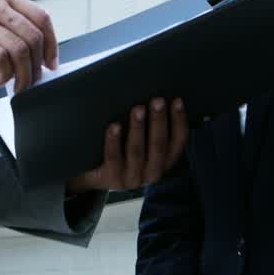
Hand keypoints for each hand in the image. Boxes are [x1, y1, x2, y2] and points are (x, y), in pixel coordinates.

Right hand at [0, 0, 57, 90]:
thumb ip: (13, 26)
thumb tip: (42, 53)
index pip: (41, 17)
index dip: (52, 43)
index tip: (51, 62)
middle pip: (33, 36)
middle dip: (38, 64)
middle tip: (33, 79)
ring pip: (19, 50)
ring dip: (24, 74)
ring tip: (17, 84)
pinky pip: (0, 60)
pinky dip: (6, 75)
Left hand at [65, 98, 187, 193]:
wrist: (94, 176)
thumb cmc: (121, 152)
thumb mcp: (140, 143)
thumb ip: (149, 127)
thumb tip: (152, 95)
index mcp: (164, 161)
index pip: (178, 142)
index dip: (179, 121)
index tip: (176, 101)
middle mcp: (151, 172)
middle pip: (158, 146)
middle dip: (159, 121)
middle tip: (157, 101)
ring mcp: (131, 178)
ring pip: (137, 151)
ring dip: (138, 128)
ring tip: (138, 109)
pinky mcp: (112, 178)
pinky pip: (113, 157)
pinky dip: (114, 141)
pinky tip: (114, 126)